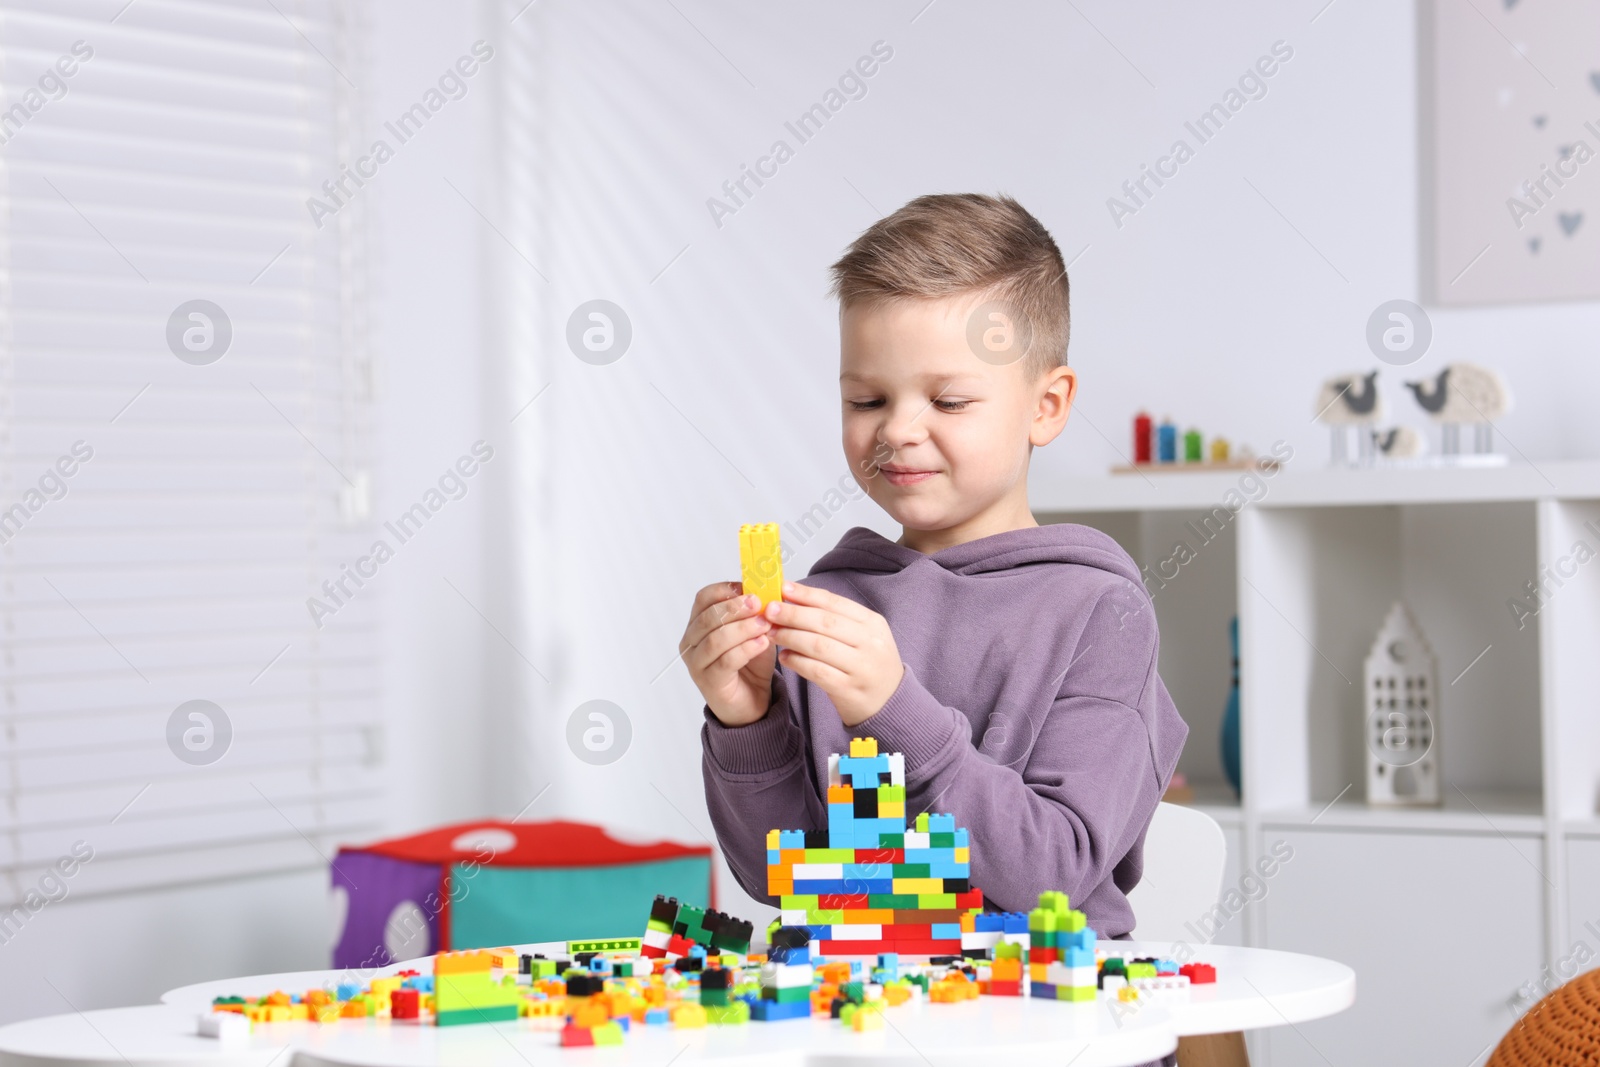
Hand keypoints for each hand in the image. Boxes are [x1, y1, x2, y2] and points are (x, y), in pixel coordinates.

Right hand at [680, 582, 776, 727]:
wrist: (752, 702)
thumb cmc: (750, 664)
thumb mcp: (755, 631)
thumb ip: (756, 612)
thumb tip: (768, 588)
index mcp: (698, 624)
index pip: (704, 598)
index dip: (725, 589)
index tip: (749, 587)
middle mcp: (691, 642)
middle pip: (708, 617)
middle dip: (736, 607)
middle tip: (759, 603)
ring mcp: (697, 663)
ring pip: (716, 638)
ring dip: (743, 628)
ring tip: (765, 624)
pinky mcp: (709, 681)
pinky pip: (726, 660)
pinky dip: (746, 648)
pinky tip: (762, 643)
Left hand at [764, 580, 903, 726]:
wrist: (888, 703)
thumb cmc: (868, 665)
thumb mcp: (863, 636)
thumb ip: (834, 619)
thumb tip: (794, 599)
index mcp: (873, 623)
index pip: (835, 603)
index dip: (807, 594)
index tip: (783, 588)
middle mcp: (870, 643)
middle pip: (825, 622)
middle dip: (793, 614)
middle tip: (770, 611)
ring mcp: (860, 667)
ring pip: (818, 645)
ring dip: (791, 637)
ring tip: (773, 634)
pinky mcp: (848, 688)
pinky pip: (816, 671)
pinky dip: (797, 662)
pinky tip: (785, 657)